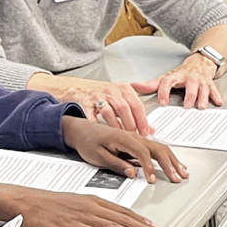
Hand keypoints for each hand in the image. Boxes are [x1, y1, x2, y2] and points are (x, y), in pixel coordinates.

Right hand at [0, 182, 164, 226]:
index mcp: (91, 200)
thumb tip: (99, 221)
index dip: (140, 220)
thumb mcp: (70, 203)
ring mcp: (82, 217)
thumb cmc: (41, 203)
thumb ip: (87, 212)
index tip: (153, 226)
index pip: (122, 211)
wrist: (23, 201)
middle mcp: (90, 207)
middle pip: (123, 219)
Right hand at [28, 72, 151, 135]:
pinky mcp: (84, 102)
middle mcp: (111, 90)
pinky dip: (96, 125)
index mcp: (123, 88)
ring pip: (109, 113)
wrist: (77, 88)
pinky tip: (101, 132)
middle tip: (134, 137)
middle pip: (124, 108)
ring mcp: (97, 96)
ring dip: (115, 127)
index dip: (142, 120)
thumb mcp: (121, 97)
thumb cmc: (101, 95)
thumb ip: (135, 111)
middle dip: (130, 125)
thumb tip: (150, 128)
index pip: (136, 104)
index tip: (146, 132)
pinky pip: (91, 115)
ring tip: (119, 137)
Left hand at [61, 116, 188, 184]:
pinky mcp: (136, 142)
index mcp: (123, 138)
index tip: (152, 180)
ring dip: (172, 160)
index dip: (149, 167)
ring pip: (159, 147)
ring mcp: (136, 138)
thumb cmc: (87, 142)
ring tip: (182, 173)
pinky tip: (173, 164)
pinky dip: (166, 157)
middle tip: (177, 178)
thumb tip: (132, 173)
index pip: (142, 153)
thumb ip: (116, 164)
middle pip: (157, 149)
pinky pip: (155, 148)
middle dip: (169, 164)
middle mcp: (133, 136)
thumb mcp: (97, 156)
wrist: (80, 130)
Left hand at [132, 54, 223, 109]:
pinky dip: (216, 96)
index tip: (163, 103)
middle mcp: (189, 78)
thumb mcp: (166, 78)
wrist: (200, 63)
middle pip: (190, 85)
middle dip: (189, 95)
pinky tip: (217, 102)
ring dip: (202, 97)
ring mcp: (200, 80)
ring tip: (200, 107)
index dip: (164, 92)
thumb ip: (150, 85)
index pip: (167, 82)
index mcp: (175, 77)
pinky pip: (214, 89)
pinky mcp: (210, 83)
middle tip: (187, 106)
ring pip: (203, 88)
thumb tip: (133, 86)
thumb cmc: (181, 74)